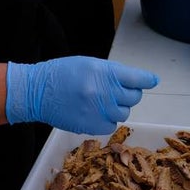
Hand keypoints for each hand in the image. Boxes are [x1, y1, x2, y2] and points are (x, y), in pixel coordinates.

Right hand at [6, 57, 159, 135]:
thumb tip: (134, 81)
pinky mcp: (91, 126)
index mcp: (104, 72)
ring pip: (124, 113)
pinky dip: (107, 120)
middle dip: (129, 94)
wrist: (37, 92)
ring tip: (103, 102)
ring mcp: (98, 110)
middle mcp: (103, 92)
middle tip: (117, 91)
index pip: (137, 78)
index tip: (152, 80)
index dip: (147, 80)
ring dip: (118, 108)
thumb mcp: (89, 64)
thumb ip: (111, 73)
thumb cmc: (62, 73)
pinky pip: (111, 125)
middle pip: (133, 97)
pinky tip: (95, 112)